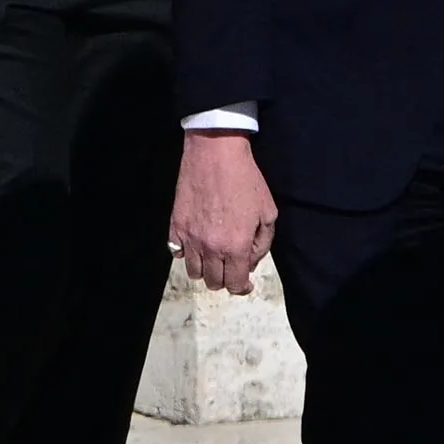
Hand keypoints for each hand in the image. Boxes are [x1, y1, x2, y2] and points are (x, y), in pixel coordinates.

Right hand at [168, 130, 277, 295]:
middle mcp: (210, 248)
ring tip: (215, 256)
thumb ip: (262, 242)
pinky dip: (187, 254)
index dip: (242, 288)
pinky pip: (177, 253)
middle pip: (213, 282)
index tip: (246, 284)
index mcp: (236, 246)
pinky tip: (197, 244)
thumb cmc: (247, 180)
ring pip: (194, 272)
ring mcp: (189, 239)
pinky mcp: (175, 227)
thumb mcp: (268, 211)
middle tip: (232, 267)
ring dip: (206, 268)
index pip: (235, 284)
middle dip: (225, 279)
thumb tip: (252, 262)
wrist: (216, 155)